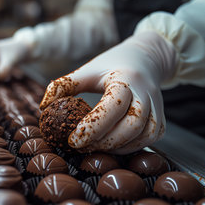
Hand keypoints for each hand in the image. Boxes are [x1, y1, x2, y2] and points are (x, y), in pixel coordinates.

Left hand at [40, 31, 176, 153]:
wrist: (145, 57)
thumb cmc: (111, 65)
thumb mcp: (86, 70)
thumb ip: (64, 86)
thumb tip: (43, 107)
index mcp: (126, 78)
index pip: (113, 106)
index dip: (93, 127)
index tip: (73, 140)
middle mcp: (146, 93)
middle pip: (132, 125)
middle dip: (106, 141)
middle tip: (82, 147)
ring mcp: (157, 106)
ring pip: (145, 135)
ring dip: (119, 147)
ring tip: (96, 147)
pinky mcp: (161, 118)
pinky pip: (152, 138)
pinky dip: (132, 147)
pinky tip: (113, 146)